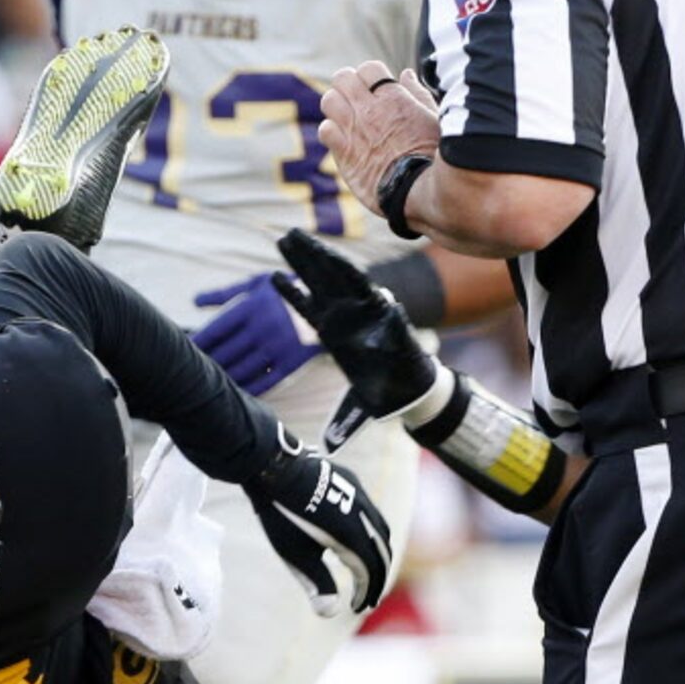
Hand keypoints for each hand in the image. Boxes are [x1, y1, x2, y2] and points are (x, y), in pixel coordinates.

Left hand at [191, 271, 321, 395]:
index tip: (182, 351)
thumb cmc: (285, 289)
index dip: (197, 344)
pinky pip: (265, 382)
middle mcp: (263, 328)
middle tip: (188, 373)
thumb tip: (194, 301)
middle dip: (205, 364)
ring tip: (206, 386)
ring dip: (221, 380)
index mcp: (251, 307)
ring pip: (241, 371)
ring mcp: (278, 347)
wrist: (332, 299)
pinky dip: (247, 390)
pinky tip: (234, 394)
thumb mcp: (257, 284)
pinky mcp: (292, 363)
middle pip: (225, 354)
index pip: (215, 331)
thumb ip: (224, 294)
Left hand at [244, 425, 392, 617]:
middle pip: (382, 552)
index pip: (370, 572)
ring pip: (379, 528)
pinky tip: (354, 534)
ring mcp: (361, 495)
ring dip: (377, 553)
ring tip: (366, 568)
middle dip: (377, 576)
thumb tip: (329, 614)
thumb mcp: (295, 554)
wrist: (272, 467)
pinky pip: (370, 510)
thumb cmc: (282, 515)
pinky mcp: (352, 481)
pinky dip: (370, 531)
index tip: (358, 608)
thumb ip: (316, 583)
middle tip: (368, 595)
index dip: (367, 593)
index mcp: (354, 537)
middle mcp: (365, 515)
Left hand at [272, 229, 443, 449]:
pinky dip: (361, 285)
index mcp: (334, 333)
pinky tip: (349, 268)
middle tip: (284, 238)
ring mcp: (366, 314)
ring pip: (340, 279)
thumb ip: (341, 420)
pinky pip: (372, 296)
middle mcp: (348, 318)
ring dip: (320, 258)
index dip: (290, 291)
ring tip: (299, 238)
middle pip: (321, 282)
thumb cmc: (382, 390)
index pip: (308, 306)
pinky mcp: (387, 317)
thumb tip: (330, 445)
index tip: (272, 276)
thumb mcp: (353, 404)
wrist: (412, 391)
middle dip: (303, 259)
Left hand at [317, 61, 439, 216]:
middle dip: (347, 85)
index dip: (368, 75)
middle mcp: (369, 109)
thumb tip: (406, 74)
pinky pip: (324, 129)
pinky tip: (342, 139)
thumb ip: (416, 94)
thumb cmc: (432, 153)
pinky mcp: (343, 152)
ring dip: (335, 105)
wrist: (417, 187)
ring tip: (346, 117)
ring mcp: (353, 130)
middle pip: (342, 78)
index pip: (368, 68)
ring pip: (329, 100)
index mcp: (393, 97)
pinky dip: (330, 131)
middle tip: (355, 99)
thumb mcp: (433, 116)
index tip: (374, 88)